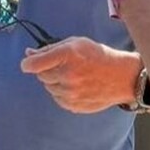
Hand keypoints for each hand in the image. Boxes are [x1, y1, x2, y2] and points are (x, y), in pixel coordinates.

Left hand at [20, 37, 141, 113]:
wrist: (121, 77)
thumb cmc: (97, 56)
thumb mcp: (74, 43)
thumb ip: (50, 49)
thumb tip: (29, 54)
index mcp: (66, 56)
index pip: (34, 64)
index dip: (28, 63)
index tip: (28, 63)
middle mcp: (67, 76)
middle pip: (41, 75)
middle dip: (46, 69)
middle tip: (62, 65)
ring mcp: (70, 93)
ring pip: (48, 87)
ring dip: (54, 81)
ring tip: (72, 75)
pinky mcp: (73, 106)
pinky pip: (57, 98)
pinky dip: (61, 92)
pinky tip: (76, 85)